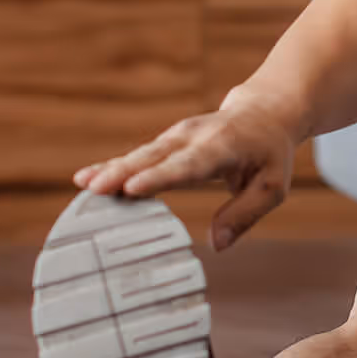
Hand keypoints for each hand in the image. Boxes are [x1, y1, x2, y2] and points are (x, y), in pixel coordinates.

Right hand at [73, 98, 298, 250]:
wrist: (265, 112)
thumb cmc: (270, 154)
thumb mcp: (272, 186)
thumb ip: (244, 214)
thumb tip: (217, 246)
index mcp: (222, 146)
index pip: (188, 164)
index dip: (159, 176)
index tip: (132, 188)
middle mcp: (194, 137)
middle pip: (154, 156)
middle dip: (123, 172)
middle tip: (94, 188)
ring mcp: (177, 136)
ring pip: (140, 154)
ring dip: (111, 169)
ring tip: (83, 184)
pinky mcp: (167, 142)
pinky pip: (139, 156)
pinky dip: (114, 166)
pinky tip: (87, 179)